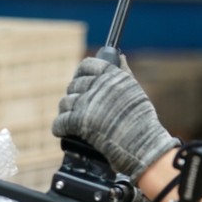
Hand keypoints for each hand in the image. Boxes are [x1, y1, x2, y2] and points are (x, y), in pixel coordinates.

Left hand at [53, 57, 178, 180]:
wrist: (142, 146)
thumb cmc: (142, 121)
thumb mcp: (135, 91)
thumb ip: (124, 72)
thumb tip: (120, 56)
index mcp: (111, 75)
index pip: (87, 65)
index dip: (81, 73)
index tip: (81, 79)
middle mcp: (97, 86)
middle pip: (74, 85)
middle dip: (75, 95)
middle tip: (80, 105)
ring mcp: (86, 104)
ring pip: (65, 102)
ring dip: (67, 111)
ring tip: (72, 119)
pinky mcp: (78, 122)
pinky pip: (60, 122)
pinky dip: (60, 127)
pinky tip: (63, 130)